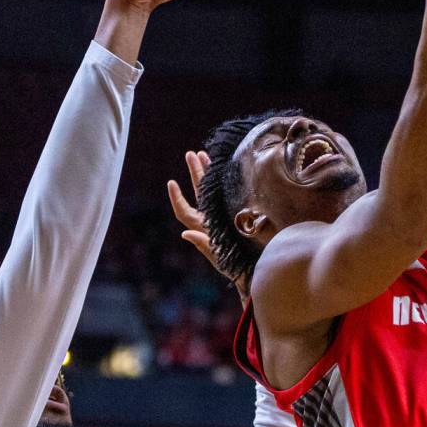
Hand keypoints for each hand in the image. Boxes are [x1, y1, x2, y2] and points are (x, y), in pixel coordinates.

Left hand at [167, 151, 248, 299]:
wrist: (254, 273)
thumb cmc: (236, 269)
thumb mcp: (218, 258)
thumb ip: (203, 245)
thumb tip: (185, 234)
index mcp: (203, 230)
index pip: (184, 211)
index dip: (177, 198)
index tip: (171, 182)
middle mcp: (210, 221)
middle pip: (198, 194)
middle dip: (195, 173)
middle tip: (192, 153)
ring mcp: (222, 216)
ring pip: (210, 192)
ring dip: (207, 173)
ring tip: (203, 154)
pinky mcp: (235, 214)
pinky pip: (224, 194)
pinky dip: (222, 181)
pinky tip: (222, 169)